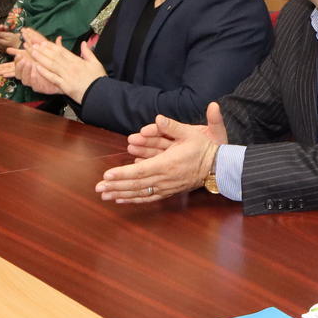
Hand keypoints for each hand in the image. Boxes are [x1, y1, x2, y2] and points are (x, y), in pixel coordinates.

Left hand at [17, 28, 105, 103]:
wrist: (100, 93)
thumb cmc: (98, 79)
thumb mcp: (96, 63)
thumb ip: (88, 52)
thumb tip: (83, 43)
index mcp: (77, 61)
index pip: (62, 51)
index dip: (51, 46)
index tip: (43, 42)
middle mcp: (70, 67)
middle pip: (54, 56)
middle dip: (43, 50)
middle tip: (33, 45)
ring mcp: (67, 76)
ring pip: (51, 65)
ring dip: (41, 58)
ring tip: (32, 52)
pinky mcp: (65, 86)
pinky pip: (53, 78)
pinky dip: (44, 72)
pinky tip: (37, 67)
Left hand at [95, 107, 222, 203]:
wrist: (219, 166)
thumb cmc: (205, 148)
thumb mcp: (191, 132)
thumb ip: (174, 126)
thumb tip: (159, 117)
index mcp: (168, 163)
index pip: (141, 171)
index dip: (123, 174)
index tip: (107, 175)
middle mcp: (166, 178)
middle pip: (136, 185)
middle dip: (116, 186)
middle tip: (98, 188)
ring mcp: (167, 187)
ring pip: (140, 193)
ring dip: (121, 194)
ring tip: (104, 195)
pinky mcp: (169, 191)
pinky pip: (148, 197)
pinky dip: (134, 199)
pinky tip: (121, 199)